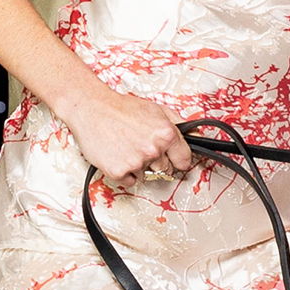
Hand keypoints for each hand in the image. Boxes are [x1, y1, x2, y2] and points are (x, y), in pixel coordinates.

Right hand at [65, 83, 191, 187]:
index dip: (179, 159)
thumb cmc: (121, 108)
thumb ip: (180, 124)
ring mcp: (136, 162)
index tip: (175, 160)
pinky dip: (124, 171)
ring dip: (139, 166)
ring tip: (127, 146)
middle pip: (165, 170)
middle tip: (141, 146)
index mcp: (165, 134)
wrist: (91, 108)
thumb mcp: (157, 109)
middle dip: (157, 161)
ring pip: (147, 175)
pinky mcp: (118, 171)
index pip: (184, 160)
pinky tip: (119, 154)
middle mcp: (153, 149)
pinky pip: (129, 181)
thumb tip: (198, 136)